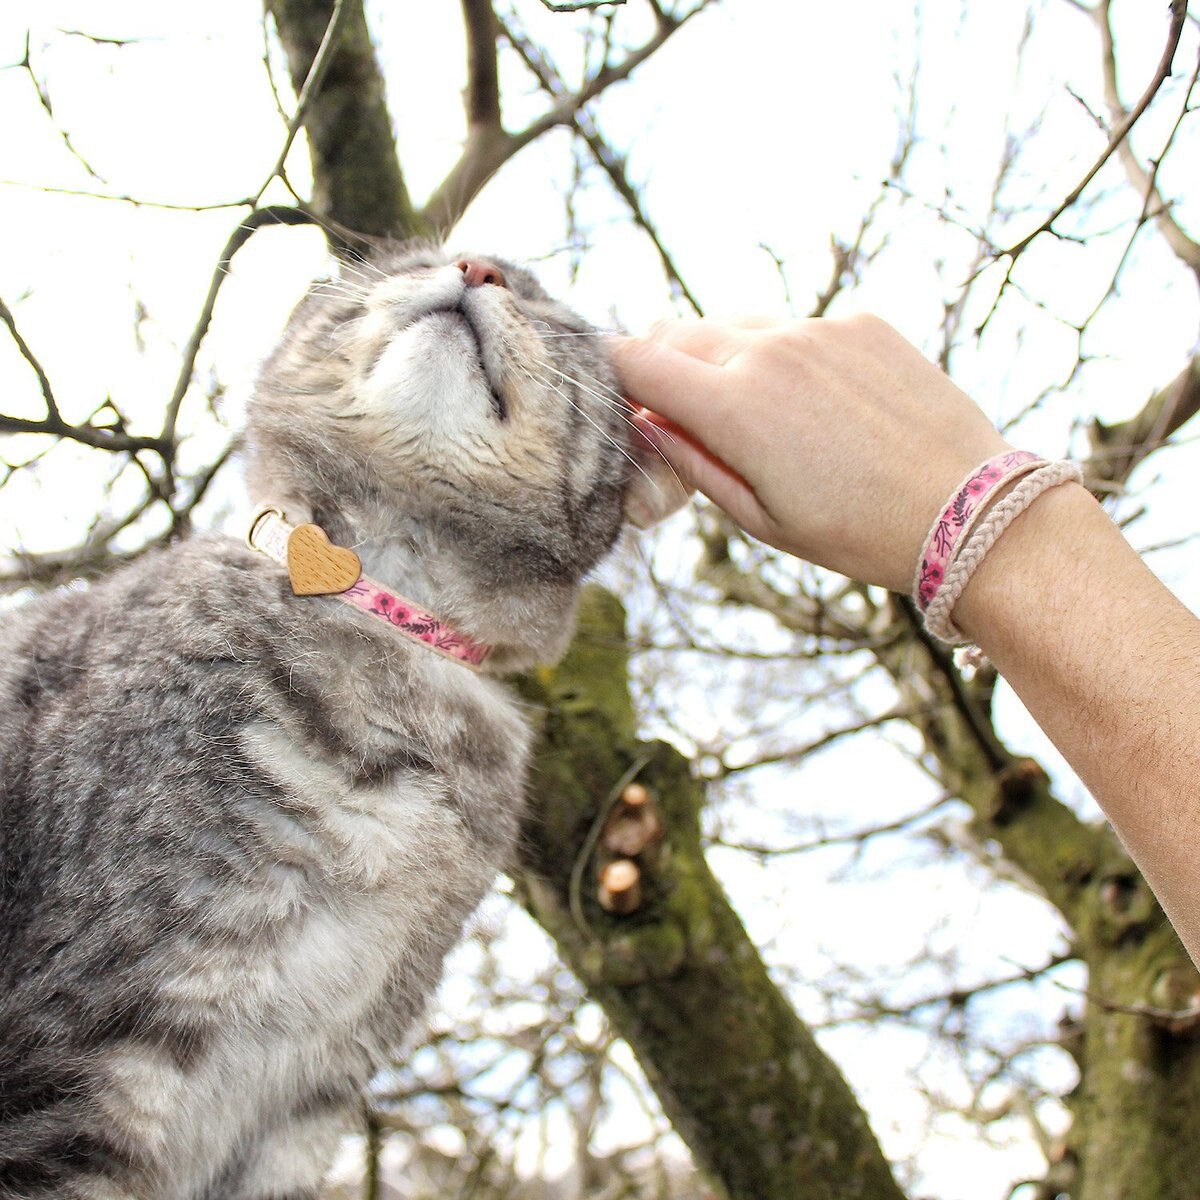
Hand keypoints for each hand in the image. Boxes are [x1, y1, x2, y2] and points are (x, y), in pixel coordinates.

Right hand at [613, 314, 1012, 593]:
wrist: (968, 510)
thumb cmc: (858, 531)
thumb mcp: (760, 518)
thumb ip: (693, 463)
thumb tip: (648, 425)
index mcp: (735, 407)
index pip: (637, 359)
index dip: (610, 373)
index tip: (610, 393)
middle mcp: (770, 350)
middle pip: (678, 331)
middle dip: (661, 363)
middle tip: (669, 406)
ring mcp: (819, 328)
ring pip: (736, 322)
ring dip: (719, 354)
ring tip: (745, 407)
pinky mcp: (861, 322)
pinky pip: (796, 324)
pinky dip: (783, 352)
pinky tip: (813, 400)